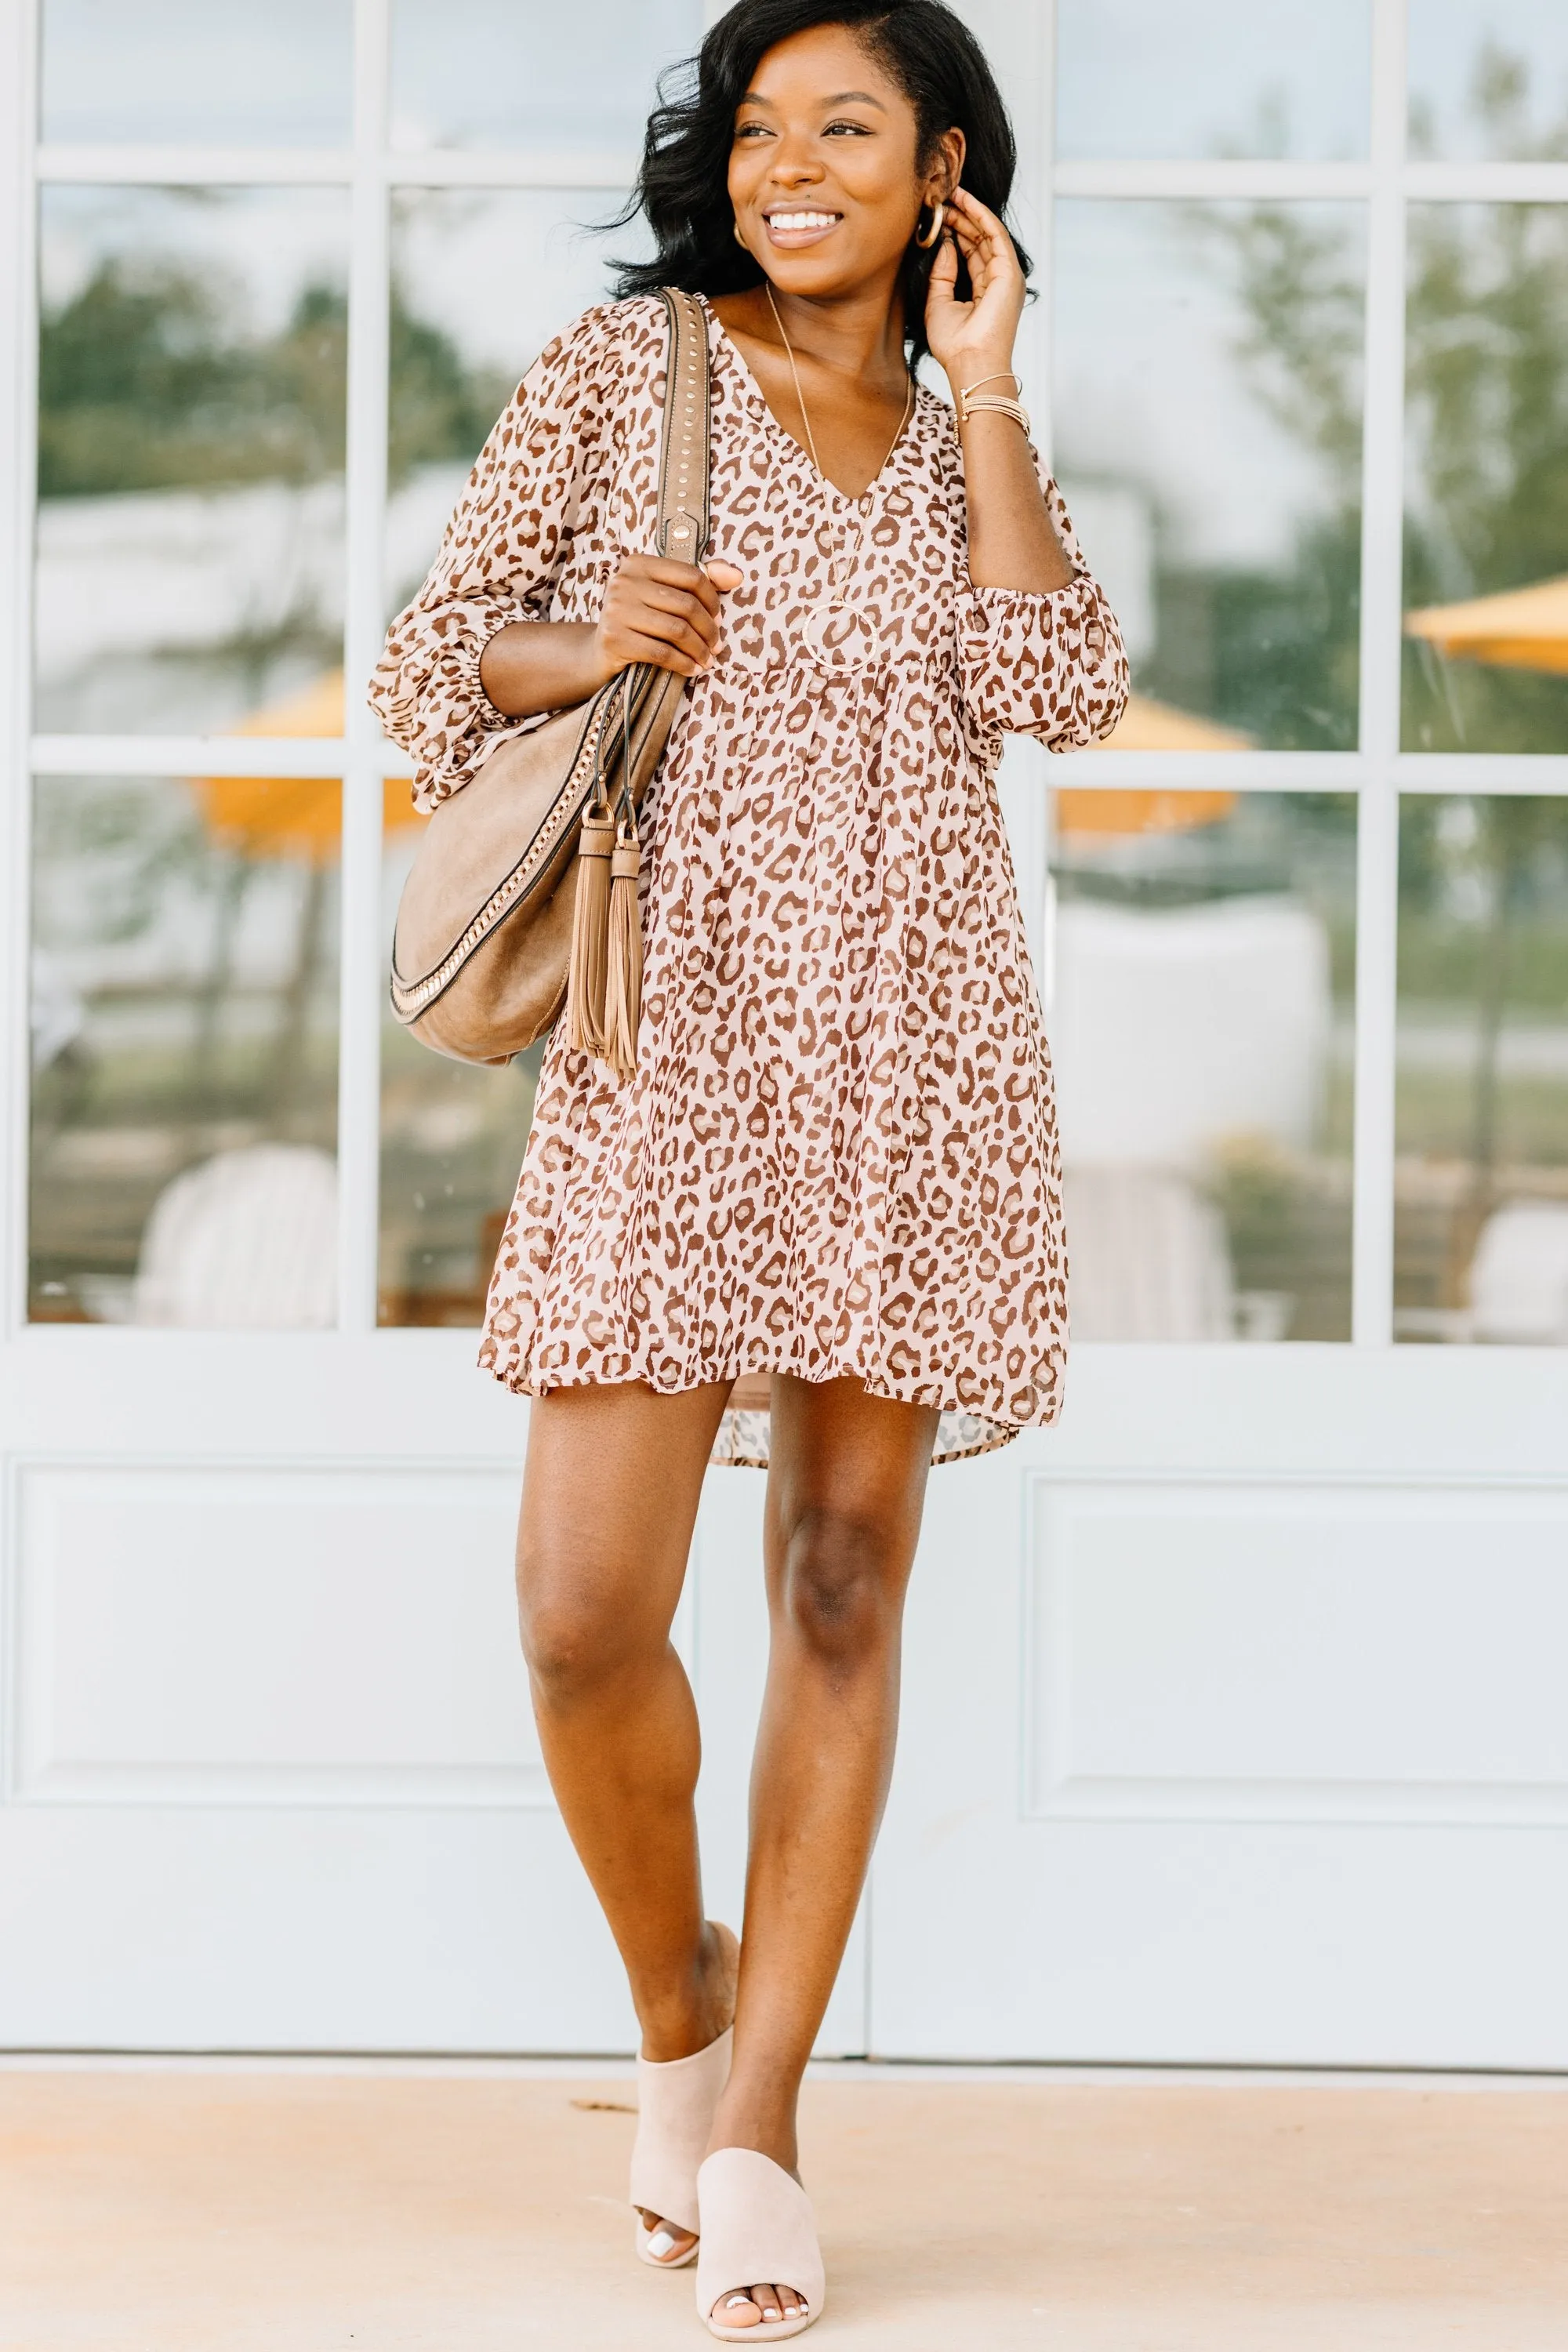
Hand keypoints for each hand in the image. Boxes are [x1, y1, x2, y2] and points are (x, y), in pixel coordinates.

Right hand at [593, 554, 743, 682]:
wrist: (600, 650)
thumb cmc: (639, 620)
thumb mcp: (662, 594)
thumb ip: (697, 581)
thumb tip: (736, 575)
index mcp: (639, 563)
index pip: (691, 575)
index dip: (712, 600)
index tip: (718, 619)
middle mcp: (625, 582)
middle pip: (686, 605)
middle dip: (708, 630)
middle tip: (716, 646)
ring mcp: (617, 610)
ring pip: (677, 631)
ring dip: (699, 650)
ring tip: (707, 660)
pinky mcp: (615, 638)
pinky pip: (662, 653)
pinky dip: (683, 664)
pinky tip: (692, 670)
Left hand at [924, 185, 1026, 397]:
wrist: (970, 363)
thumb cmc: (955, 345)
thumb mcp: (938, 302)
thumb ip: (942, 272)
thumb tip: (946, 242)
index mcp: (983, 292)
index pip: (969, 253)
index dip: (954, 232)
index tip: (937, 216)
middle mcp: (997, 282)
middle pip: (978, 241)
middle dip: (960, 217)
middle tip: (941, 198)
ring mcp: (1005, 276)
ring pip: (987, 234)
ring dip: (969, 212)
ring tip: (950, 193)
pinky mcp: (1009, 272)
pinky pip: (995, 235)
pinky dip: (980, 216)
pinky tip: (964, 201)